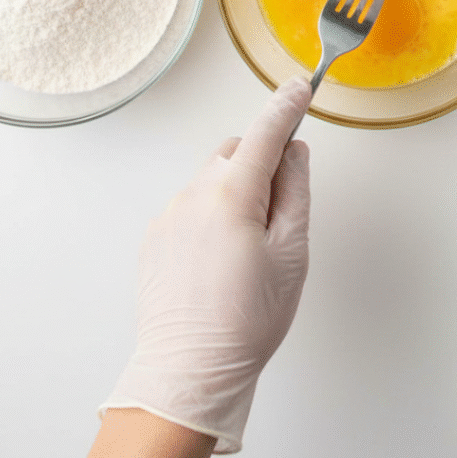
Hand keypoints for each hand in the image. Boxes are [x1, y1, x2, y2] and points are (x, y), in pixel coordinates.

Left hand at [99, 78, 312, 452]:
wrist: (189, 371)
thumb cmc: (245, 320)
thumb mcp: (292, 252)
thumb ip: (295, 191)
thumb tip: (294, 154)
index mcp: (232, 193)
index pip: (266, 132)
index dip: (287, 106)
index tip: (301, 86)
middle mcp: (194, 194)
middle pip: (235, 152)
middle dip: (260, 163)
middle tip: (280, 210)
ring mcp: (169, 216)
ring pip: (212, 180)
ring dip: (234, 193)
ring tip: (248, 251)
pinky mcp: (155, 239)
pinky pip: (191, 207)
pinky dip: (211, 216)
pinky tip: (221, 261)